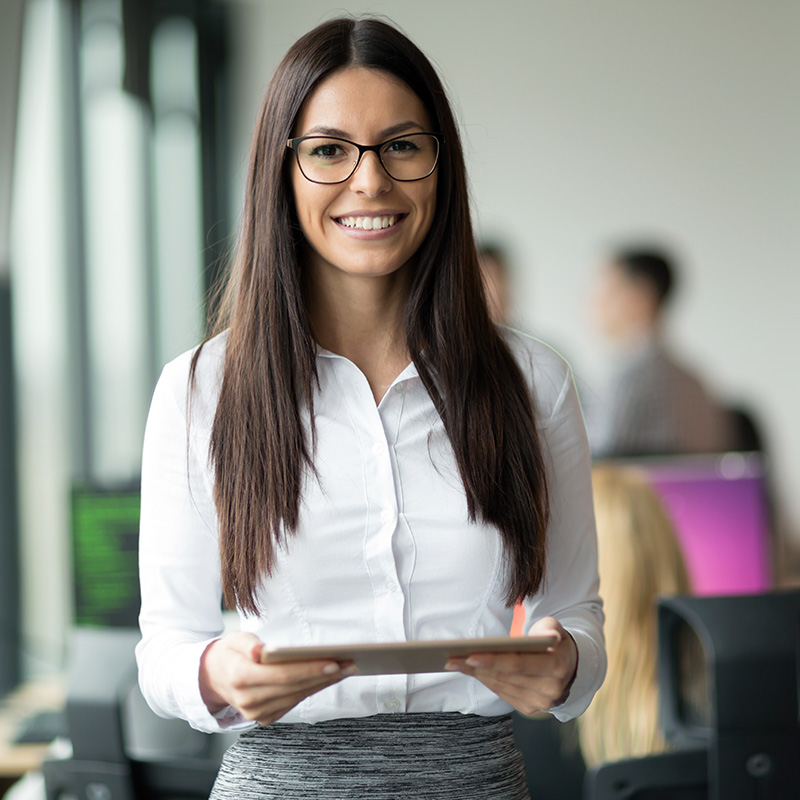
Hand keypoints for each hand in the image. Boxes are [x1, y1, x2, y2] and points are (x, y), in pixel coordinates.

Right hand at [199, 632, 357, 724]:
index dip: (309, 669)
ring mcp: (256, 713)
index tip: (333, 661)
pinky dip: (313, 689)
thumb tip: (261, 651)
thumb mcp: (234, 639)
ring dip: (324, 683)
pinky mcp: (265, 717)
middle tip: (350, 663)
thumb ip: (248, 644)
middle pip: (294, 687)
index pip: (282, 674)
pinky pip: (294, 703)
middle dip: (325, 675)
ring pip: (297, 696)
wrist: (213, 676)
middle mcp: (248, 700)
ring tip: (346, 668)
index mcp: (240, 677)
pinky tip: (329, 678)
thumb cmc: (230, 652)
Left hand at [444, 617, 577, 716]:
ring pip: (501, 686)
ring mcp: (539, 702)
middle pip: (505, 676)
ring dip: (476, 674)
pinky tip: (470, 670)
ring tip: (454, 662)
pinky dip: (485, 680)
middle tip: (451, 657)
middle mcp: (549, 689)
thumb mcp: (556, 629)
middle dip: (476, 666)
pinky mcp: (529, 708)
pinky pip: (502, 693)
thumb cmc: (554, 641)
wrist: (569, 667)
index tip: (470, 654)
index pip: (519, 664)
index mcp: (556, 667)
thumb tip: (542, 635)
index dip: (493, 660)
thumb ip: (549, 628)